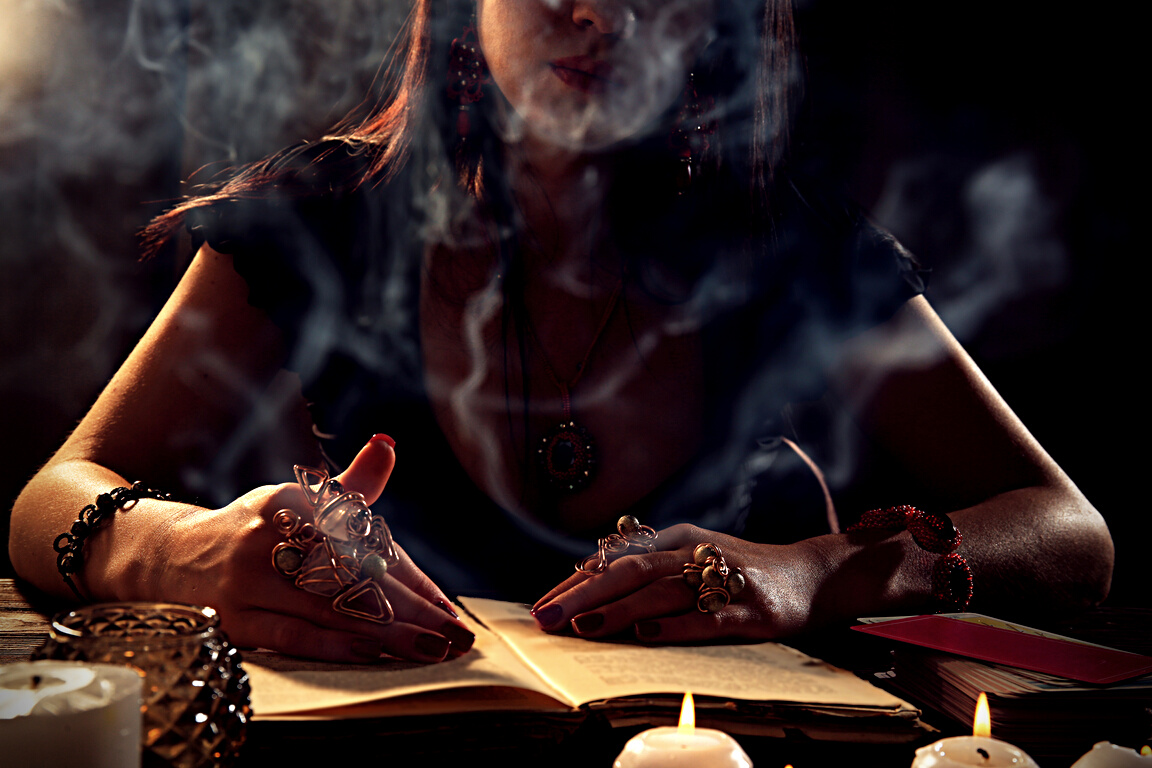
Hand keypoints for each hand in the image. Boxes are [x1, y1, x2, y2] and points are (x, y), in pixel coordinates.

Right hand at [145, 436, 474, 661]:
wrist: (171, 557)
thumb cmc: (256, 530)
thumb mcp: (297, 500)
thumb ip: (351, 484)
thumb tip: (388, 444)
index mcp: (291, 501)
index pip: (366, 541)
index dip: (411, 575)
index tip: (447, 605)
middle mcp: (268, 535)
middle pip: (354, 574)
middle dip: (411, 607)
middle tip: (454, 633)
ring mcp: (247, 579)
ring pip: (329, 607)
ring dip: (386, 631)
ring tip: (430, 647)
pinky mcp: (232, 618)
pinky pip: (292, 635)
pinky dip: (335, 644)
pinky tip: (374, 652)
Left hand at [531, 524, 820, 642]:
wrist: (811, 575)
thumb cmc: (741, 571)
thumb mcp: (693, 558)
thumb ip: (649, 569)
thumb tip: (589, 588)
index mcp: (677, 540)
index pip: (615, 561)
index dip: (574, 584)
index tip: (540, 607)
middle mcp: (696, 554)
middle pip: (631, 572)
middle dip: (583, 596)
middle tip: (547, 619)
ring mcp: (724, 580)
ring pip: (662, 593)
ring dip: (619, 611)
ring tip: (584, 627)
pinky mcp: (750, 610)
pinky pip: (708, 618)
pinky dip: (676, 625)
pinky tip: (647, 633)